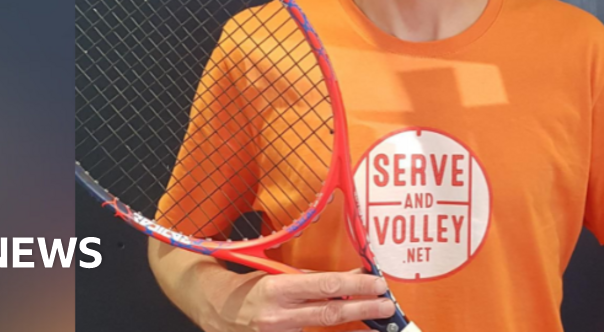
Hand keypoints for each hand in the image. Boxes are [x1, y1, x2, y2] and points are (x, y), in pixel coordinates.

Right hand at [222, 270, 396, 331]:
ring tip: (376, 323)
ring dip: (353, 328)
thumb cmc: (250, 288)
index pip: (325, 286)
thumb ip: (313, 279)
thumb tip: (351, 276)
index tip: (377, 284)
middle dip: (363, 309)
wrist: (217, 310)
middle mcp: (278, 316)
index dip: (355, 286)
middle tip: (387, 305)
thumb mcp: (278, 276)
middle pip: (330, 314)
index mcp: (278, 289)